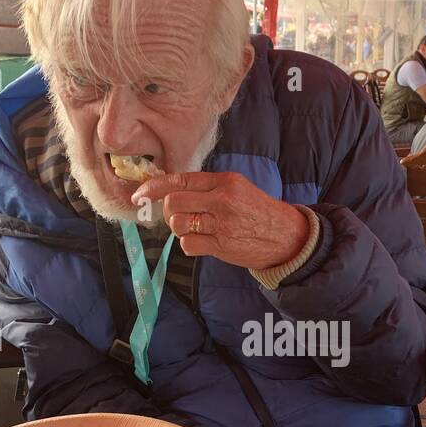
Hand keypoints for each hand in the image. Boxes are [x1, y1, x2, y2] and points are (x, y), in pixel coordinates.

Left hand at [133, 170, 310, 270]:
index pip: (180, 180)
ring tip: (196, 228)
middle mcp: (222, 200)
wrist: (286, 236)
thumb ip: (207, 187)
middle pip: (173, 203)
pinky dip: (190, 244)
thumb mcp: (238, 188)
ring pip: (178, 225)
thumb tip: (169, 190)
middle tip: (180, 216)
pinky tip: (204, 242)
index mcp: (224, 181)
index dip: (154, 187)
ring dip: (180, 229)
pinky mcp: (221, 246)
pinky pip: (188, 245)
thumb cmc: (258, 211)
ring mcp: (221, 224)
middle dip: (169, 212)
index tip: (139, 194)